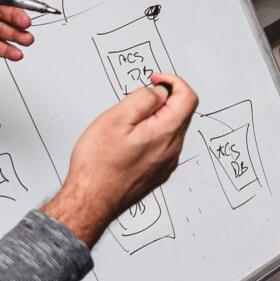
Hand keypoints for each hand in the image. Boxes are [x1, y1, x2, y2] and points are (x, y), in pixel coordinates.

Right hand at [43, 74, 198, 244]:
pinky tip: (128, 141)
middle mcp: (172, 151)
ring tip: (127, 124)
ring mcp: (166, 165)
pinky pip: (162, 147)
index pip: (188, 97)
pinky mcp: (157, 174)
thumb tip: (159, 92)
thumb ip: (143, 99)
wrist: (91, 201)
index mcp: (166, 133)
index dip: (173, 82)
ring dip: (156, 119)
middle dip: (163, 100)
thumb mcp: (117, 118)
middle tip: (136, 101)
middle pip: (181, 113)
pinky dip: (151, 135)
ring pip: (171, 131)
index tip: (156, 80)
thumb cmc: (99, 165)